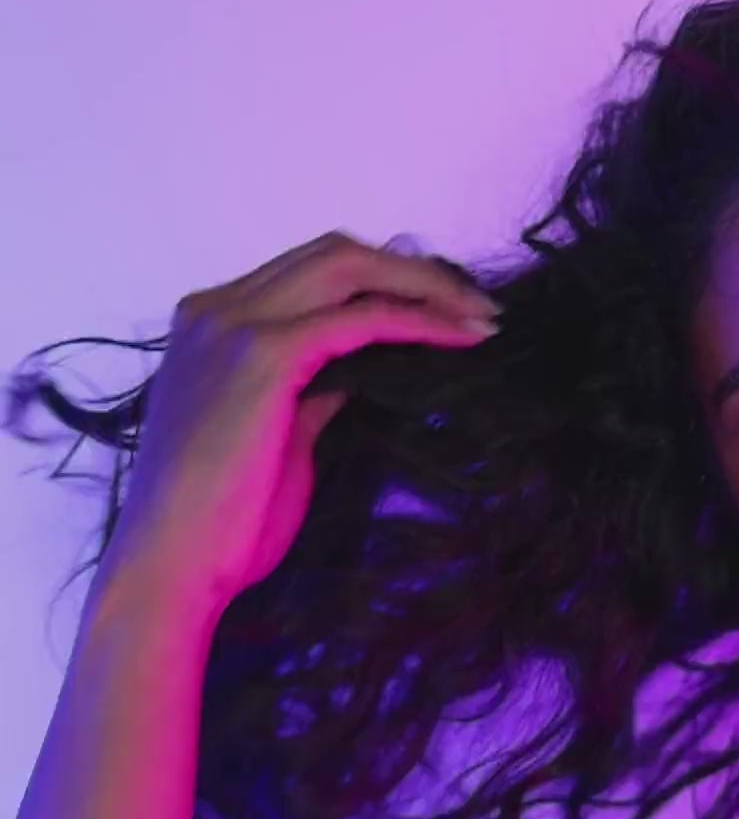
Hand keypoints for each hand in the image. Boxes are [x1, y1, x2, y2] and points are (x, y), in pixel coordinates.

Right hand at [103, 230, 500, 609]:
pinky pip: (361, 318)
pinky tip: (463, 338)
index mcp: (211, 323)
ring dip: (426, 286)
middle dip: (415, 272)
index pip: (313, 272)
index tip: (448, 309)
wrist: (173, 564)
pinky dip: (418, 320)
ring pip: (350, 268)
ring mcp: (234, 326)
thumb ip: (314, 391)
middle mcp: (215, 310)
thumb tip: (363, 370)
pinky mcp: (264, 356)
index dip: (385, 280)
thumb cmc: (224, 519)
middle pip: (336, 254)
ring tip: (484, 318)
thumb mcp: (279, 436)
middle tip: (481, 307)